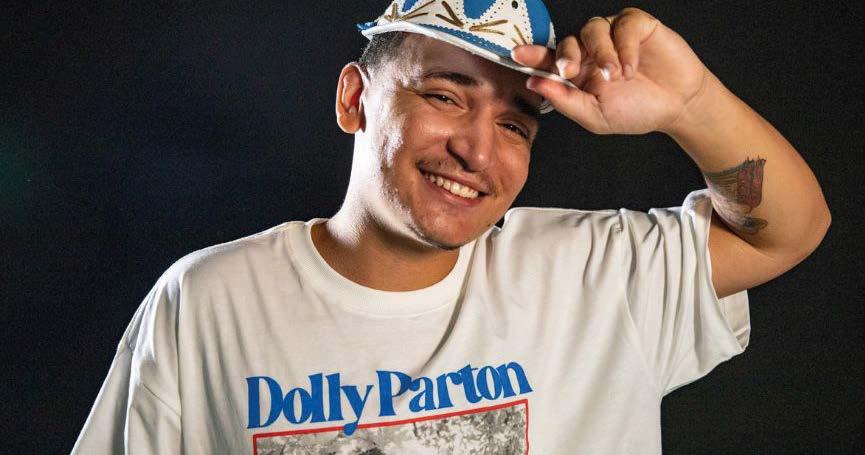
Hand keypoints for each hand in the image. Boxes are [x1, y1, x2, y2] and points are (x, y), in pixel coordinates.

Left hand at [512, 7, 710, 134]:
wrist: (677, 105)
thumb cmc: (636, 111)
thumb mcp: (595, 115)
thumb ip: (566, 101)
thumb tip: (535, 84)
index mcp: (578, 72)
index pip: (549, 60)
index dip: (532, 55)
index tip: (516, 55)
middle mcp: (591, 50)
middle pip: (568, 40)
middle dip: (566, 55)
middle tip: (570, 72)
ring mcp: (614, 35)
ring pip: (593, 29)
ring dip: (601, 53)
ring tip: (616, 76)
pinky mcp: (637, 25)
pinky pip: (624, 24)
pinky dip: (626, 47)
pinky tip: (631, 68)